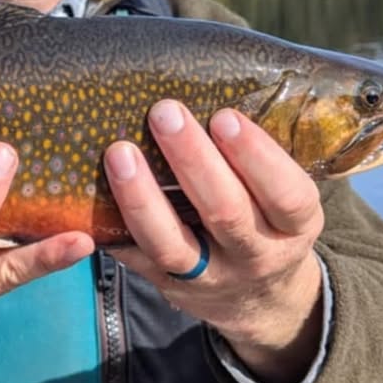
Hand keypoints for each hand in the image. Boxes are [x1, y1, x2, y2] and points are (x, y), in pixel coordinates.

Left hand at [104, 100, 324, 382]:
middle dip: (192, 160)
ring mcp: (206, 276)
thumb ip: (262, 157)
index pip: (287, 196)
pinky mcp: (164, 283)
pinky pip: (132, 255)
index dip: (257, 158)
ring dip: (141, 196)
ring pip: (170, 242)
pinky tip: (87, 193)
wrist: (258, 299)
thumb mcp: (285, 197)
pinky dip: (110, 226)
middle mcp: (254, 256)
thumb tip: (220, 82)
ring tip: (119, 152)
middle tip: (164, 111)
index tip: (225, 117)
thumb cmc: (265, 218)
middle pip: (225, 213)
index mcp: (294, 228)